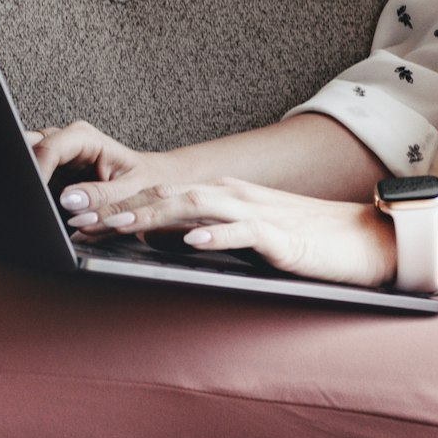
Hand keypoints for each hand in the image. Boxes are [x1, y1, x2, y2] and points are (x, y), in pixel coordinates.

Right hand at [24, 120, 176, 212]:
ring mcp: (56, 157)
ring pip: (25, 163)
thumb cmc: (145, 182)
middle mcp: (66, 142)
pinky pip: (33, 179)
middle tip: (28, 201)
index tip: (31, 197)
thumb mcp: (129, 190)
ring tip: (35, 206)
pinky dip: (34, 193)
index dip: (36, 172)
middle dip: (24, 173)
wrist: (151, 183)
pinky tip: (39, 206)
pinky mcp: (52, 174)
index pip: (49, 149)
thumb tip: (69, 200)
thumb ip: (101, 195)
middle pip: (29, 150)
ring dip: (28, 185)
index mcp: (84, 138)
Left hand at [63, 173, 398, 290]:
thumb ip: (204, 232)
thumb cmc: (304, 244)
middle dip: (117, 201)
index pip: (158, 193)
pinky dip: (215, 234)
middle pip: (166, 193)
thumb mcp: (243, 237)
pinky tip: (189, 242)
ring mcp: (257, 212)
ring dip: (152, 214)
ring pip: (196, 206)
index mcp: (220, 196)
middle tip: (73, 211)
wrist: (364, 240)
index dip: (114, 199)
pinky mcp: (281, 235)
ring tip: (116, 223)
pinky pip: (244, 231)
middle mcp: (232, 195)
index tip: (73, 212)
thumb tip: (159, 238)